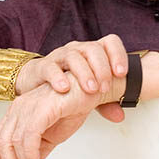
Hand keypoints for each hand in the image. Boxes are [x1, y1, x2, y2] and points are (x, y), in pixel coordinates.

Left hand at [0, 75, 124, 158]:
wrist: (91, 90)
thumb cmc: (73, 106)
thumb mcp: (52, 136)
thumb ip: (38, 151)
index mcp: (17, 114)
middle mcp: (18, 109)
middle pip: (0, 144)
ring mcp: (28, 107)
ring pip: (13, 142)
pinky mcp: (41, 108)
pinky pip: (28, 136)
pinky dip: (29, 156)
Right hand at [14, 34, 128, 97]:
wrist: (35, 85)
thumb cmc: (67, 86)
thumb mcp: (89, 94)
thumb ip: (105, 103)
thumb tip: (119, 115)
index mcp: (92, 53)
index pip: (110, 43)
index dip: (118, 55)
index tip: (122, 73)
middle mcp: (78, 50)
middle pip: (93, 49)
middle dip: (102, 68)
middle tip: (105, 88)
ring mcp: (60, 56)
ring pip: (74, 56)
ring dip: (84, 73)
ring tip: (91, 90)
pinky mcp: (42, 66)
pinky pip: (50, 67)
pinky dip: (58, 77)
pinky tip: (65, 88)